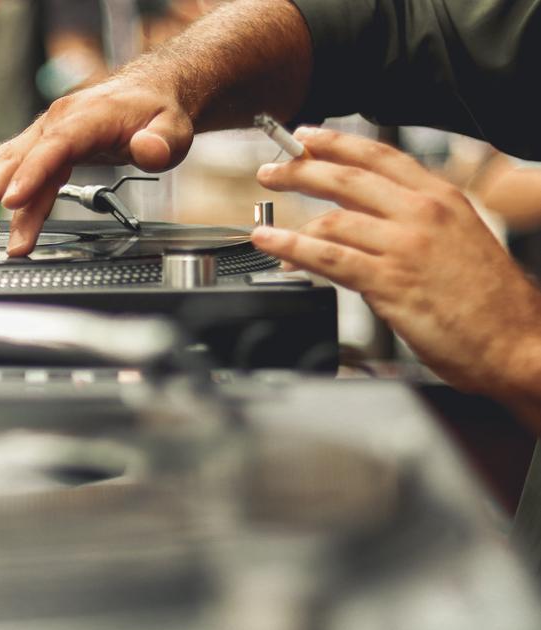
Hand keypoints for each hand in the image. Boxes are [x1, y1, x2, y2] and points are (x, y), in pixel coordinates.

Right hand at [0, 78, 193, 255]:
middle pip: (19, 158)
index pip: (54, 148)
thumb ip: (161, 142)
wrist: (147, 94)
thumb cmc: (158, 113)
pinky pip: (10, 163)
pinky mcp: (41, 143)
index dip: (32, 175)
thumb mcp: (173, 130)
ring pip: (7, 161)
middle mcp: (58, 122)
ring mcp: (46, 132)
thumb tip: (148, 149)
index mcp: (86, 118)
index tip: (12, 201)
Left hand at [252, 127, 540, 399]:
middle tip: (271, 170)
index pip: (380, 156)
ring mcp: (405, 247)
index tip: (306, 137)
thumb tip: (363, 219)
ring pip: (332, 218)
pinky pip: (327, 257)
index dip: (336, 143)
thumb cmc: (490, 303)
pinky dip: (291, 248)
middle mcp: (422, 215)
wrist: (517, 343)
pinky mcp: (389, 282)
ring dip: (289, 216)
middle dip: (300, 170)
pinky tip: (270, 244)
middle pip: (348, 178)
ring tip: (263, 222)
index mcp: (442, 199)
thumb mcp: (459, 241)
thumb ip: (412, 224)